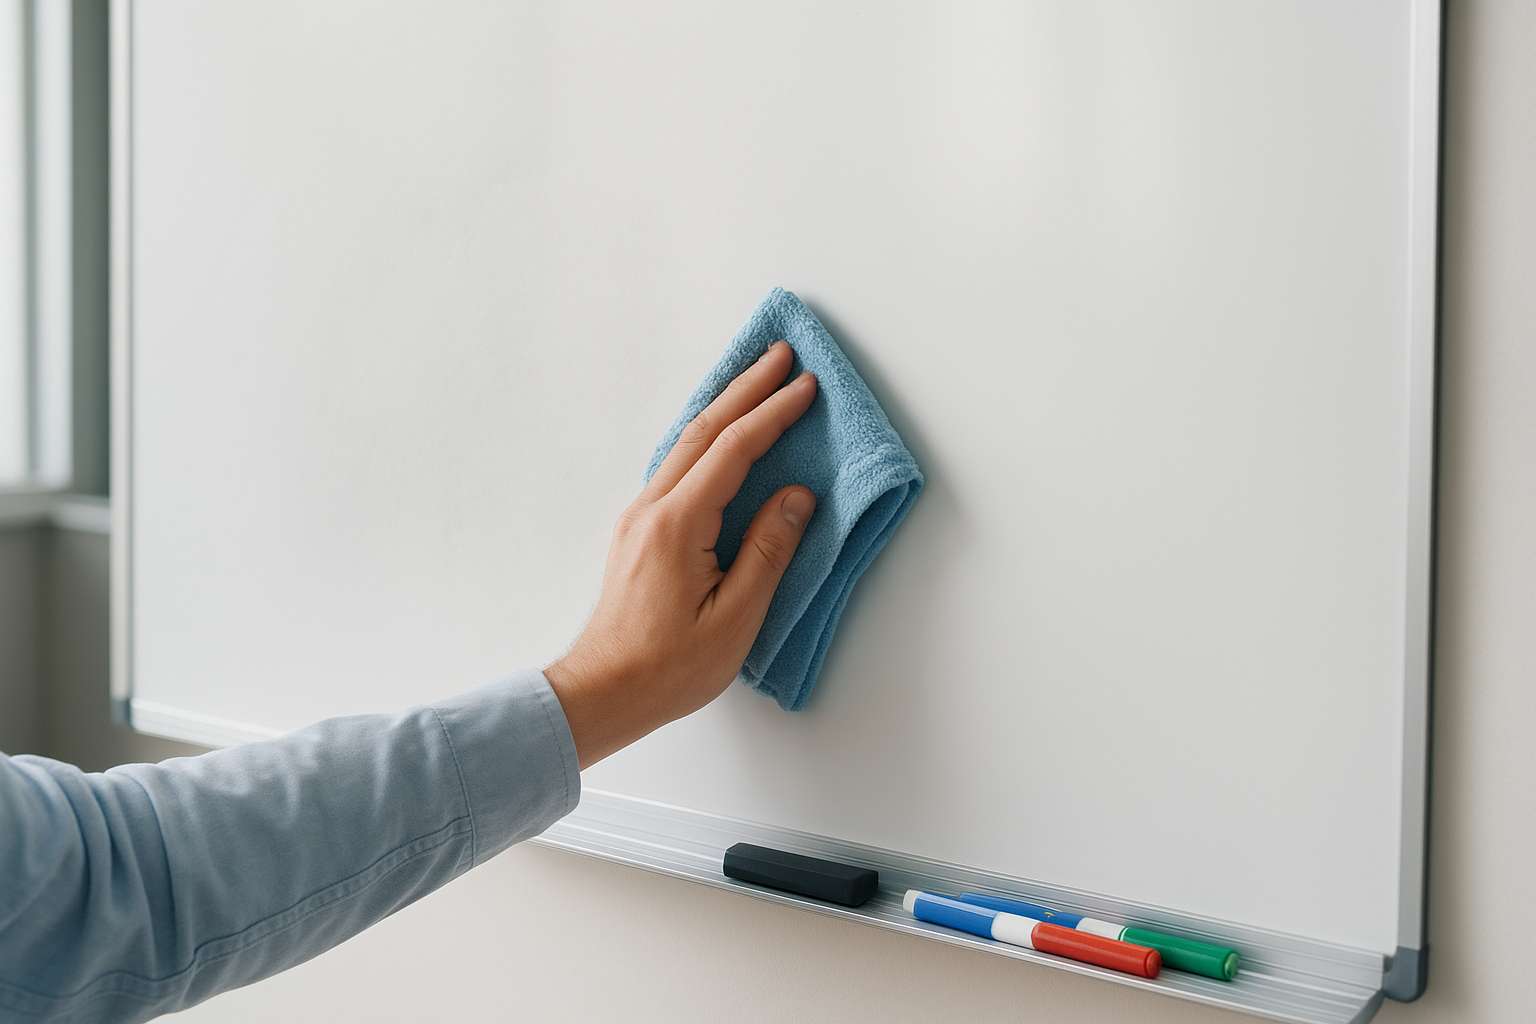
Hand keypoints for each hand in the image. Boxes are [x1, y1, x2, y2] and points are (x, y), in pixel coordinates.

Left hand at [545, 341, 817, 768]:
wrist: (603, 691)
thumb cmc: (668, 667)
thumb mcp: (735, 618)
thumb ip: (768, 551)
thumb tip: (796, 497)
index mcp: (677, 525)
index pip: (733, 451)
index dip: (772, 415)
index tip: (806, 387)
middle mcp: (652, 509)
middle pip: (703, 430)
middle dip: (746, 389)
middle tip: (782, 355)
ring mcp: (640, 517)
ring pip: (686, 443)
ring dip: (724, 406)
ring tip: (755, 379)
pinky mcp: (639, 531)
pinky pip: (677, 464)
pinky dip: (706, 437)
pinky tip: (719, 433)